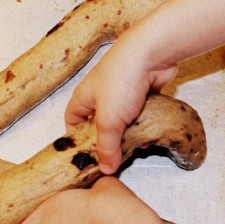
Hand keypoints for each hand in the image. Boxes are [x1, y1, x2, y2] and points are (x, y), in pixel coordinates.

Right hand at [66, 28, 177, 174]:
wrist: (152, 53)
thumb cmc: (121, 80)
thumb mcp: (109, 121)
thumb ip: (107, 147)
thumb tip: (106, 169)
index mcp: (83, 99)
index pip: (72, 125)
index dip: (78, 143)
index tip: (88, 160)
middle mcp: (100, 96)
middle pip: (100, 127)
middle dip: (108, 142)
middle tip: (116, 160)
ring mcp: (122, 95)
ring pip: (122, 123)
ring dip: (129, 135)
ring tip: (136, 149)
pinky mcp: (142, 94)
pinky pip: (140, 116)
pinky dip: (144, 125)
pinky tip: (150, 135)